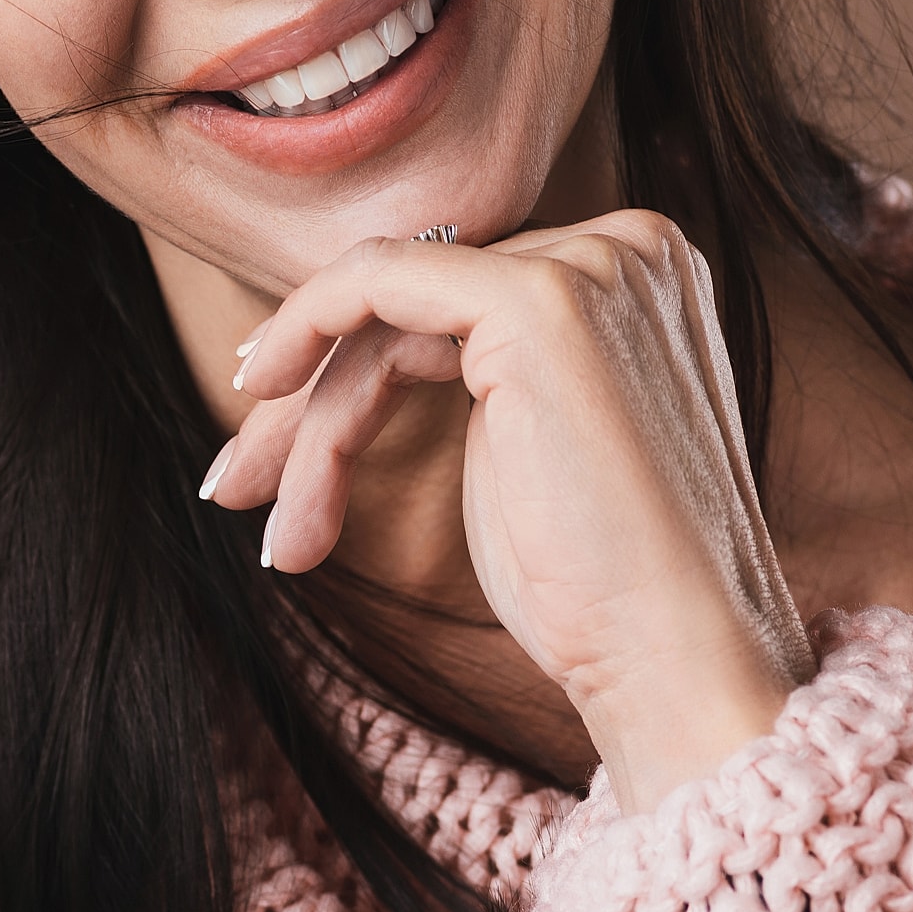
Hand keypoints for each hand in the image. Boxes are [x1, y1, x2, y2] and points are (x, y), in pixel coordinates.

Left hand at [208, 211, 814, 809]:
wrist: (675, 663)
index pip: (456, 300)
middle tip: (237, 486)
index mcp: (641, 275)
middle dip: (313, 401)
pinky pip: (374, 282)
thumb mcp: (527, 449)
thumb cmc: (603, 590)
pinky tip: (260, 400)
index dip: (351, 369)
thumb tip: (348, 348)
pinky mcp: (538, 302)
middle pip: (416, 305)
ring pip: (383, 311)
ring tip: (275, 530)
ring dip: (308, 424)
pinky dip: (303, 327)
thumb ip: (475, 371)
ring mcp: (592, 267)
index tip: (275, 447)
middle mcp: (629, 249)